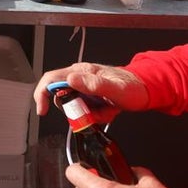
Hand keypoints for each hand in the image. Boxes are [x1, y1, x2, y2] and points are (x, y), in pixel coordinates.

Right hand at [33, 61, 148, 117]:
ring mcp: (84, 87)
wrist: (145, 89)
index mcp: (82, 72)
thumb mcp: (115, 88)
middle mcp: (79, 78)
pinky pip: (84, 110)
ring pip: (74, 106)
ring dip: (88, 115)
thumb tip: (70, 80)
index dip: (42, 94)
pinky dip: (95, 116)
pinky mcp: (89, 96)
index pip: (51, 79)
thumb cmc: (133, 86)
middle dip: (74, 111)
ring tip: (107, 112)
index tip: (43, 110)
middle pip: (61, 96)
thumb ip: (93, 84)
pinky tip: (108, 112)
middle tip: (93, 115)